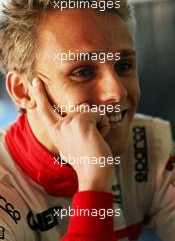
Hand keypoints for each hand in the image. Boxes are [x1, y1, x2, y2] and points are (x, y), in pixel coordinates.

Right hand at [29, 77, 113, 191]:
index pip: (45, 110)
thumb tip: (77, 111)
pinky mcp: (83, 121)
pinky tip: (99, 139)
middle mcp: (60, 125)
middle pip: (78, 106)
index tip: (34, 82)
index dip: (40, 95)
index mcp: (55, 132)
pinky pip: (100, 114)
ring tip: (94, 140)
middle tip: (70, 115)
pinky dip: (105, 126)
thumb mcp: (70, 144)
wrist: (94, 175)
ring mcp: (70, 122)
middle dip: (89, 116)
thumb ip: (68, 129)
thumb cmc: (86, 162)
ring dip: (98, 124)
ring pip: (92, 111)